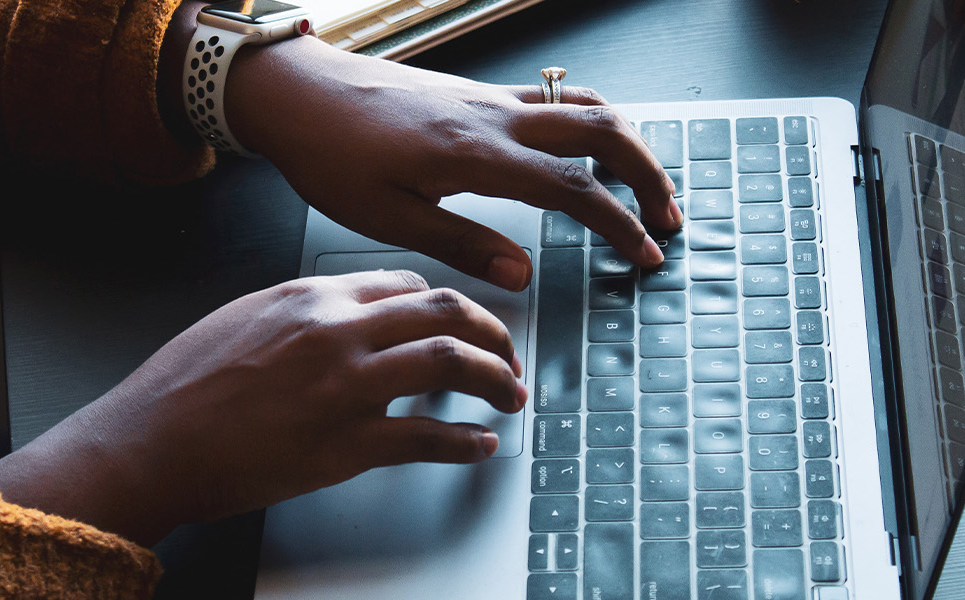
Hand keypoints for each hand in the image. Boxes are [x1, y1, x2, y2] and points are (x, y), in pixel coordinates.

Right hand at [0, 271, 526, 545]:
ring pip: (452, 362)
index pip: (408, 284)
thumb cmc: (183, 386)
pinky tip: (479, 446)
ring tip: (510, 396)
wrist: (149, 441)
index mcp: (312, 296)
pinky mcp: (345, 445)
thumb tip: (347, 317)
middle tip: (508, 357)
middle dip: (493, 333)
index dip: (448, 305)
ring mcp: (345, 387)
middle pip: (446, 311)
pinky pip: (428, 438)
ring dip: (496, 379)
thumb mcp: (243, 318)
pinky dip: (465, 443)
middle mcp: (337, 331)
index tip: (463, 325)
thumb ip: (303, 312)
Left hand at [224, 36, 679, 290]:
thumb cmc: (329, 155)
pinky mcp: (477, 94)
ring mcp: (489, 99)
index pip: (573, 188)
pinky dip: (590, 122)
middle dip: (648, 174)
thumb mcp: (386, 219)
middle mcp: (494, 117)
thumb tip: (523, 275)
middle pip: (602, 131)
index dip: (618, 224)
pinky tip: (589, 150)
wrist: (297, 93)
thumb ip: (462, 245)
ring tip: (644, 186)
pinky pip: (554, 98)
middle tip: (667, 219)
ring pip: (584, 106)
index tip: (644, 255)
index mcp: (476, 154)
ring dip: (626, 143)